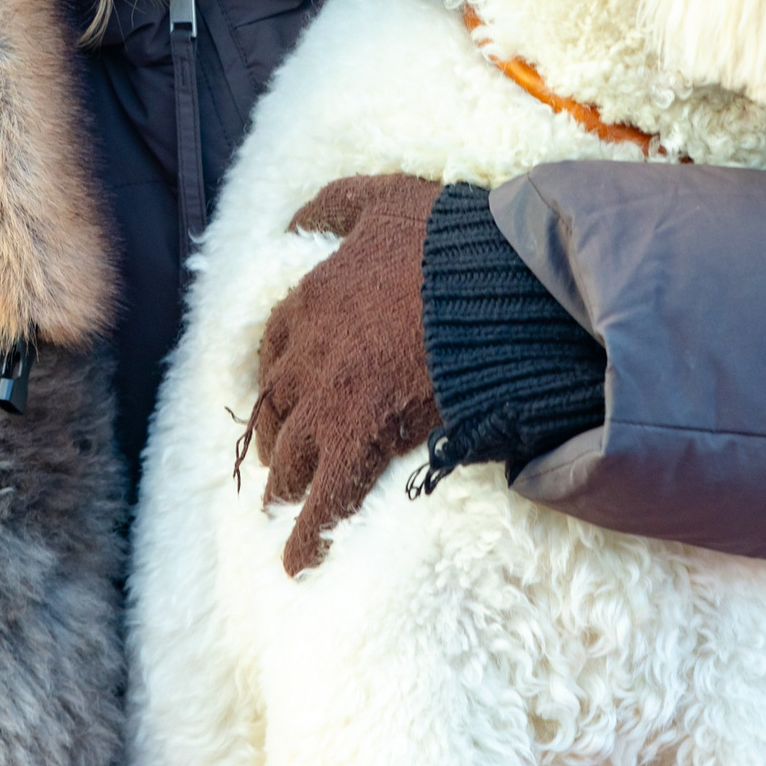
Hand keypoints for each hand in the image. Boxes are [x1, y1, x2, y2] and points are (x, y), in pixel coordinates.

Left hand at [246, 174, 442, 575]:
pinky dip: (307, 536)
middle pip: (276, 403)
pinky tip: (296, 566)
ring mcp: (329, 401)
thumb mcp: (383, 199)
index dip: (280, 369)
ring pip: (288, 452)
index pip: (278, 341)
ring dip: (282, 482)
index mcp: (312, 297)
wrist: (490, 289)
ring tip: (281, 510)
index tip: (285, 388)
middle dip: (276, 430)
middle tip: (279, 457)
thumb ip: (336, 203)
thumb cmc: (445, 241)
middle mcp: (308, 353)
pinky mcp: (360, 442)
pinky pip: (324, 500)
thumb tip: (295, 217)